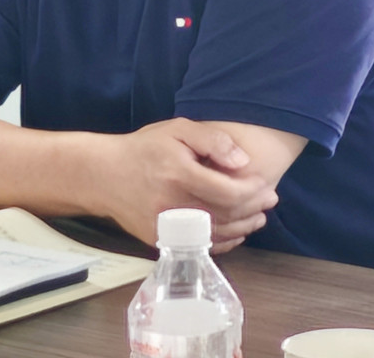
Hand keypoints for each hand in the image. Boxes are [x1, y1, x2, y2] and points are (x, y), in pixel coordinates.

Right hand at [99, 118, 278, 252]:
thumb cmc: (144, 148)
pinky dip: (224, 241)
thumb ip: (212, 140)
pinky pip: (200, 245)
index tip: (265, 183)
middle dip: (254, 208)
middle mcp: (173, 204)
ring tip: (258, 217)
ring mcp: (166, 227)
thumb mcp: (177, 129)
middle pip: (227, 215)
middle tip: (269, 199)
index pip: (229, 192)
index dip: (253, 191)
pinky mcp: (161, 240)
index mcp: (179, 174)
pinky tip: (236, 232)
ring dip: (244, 227)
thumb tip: (242, 161)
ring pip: (217, 234)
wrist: (104, 174)